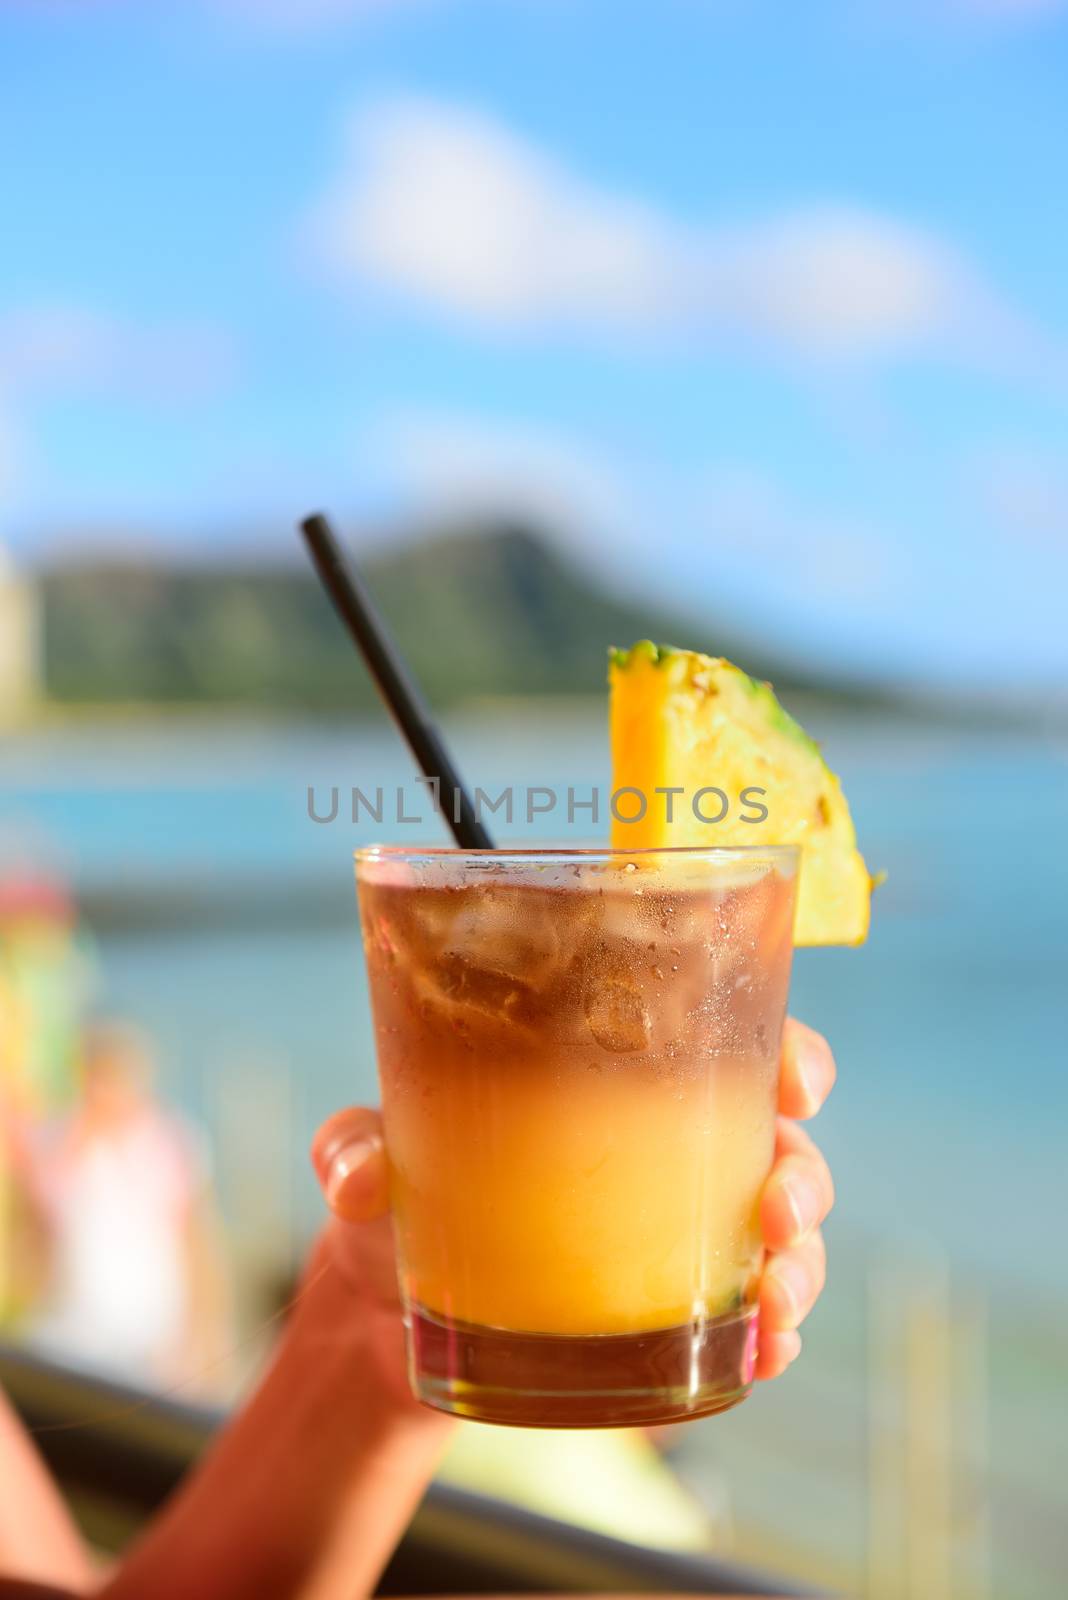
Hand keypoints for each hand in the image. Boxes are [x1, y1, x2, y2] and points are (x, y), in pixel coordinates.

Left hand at [310, 1016, 836, 1397]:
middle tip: (778, 1211)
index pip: (726, 1039)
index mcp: (617, 1075)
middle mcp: (665, 1145)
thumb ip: (353, 1146)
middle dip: (802, 1175)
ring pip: (779, 1237)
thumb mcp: (373, 1153)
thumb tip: (359, 1177)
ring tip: (776, 1304)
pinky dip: (768, 1338)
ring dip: (799, 1268)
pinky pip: (744, 1321)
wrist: (388, 1310)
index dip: (786, 1051)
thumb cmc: (400, 1194)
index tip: (800, 1081)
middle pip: (776, 1142)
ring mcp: (676, 1233)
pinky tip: (767, 1353)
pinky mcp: (667, 1315)